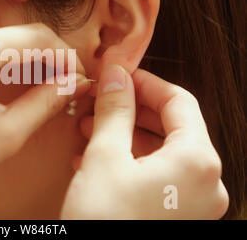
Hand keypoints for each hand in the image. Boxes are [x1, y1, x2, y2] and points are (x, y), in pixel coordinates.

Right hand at [61, 65, 228, 218]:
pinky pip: (156, 176)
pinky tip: (95, 157)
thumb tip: (116, 74)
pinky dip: (128, 160)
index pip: (178, 101)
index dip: (144, 82)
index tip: (118, 75)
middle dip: (130, 109)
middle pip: (171, 127)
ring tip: (89, 128)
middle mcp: (205, 183)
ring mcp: (193, 204)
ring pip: (160, 152)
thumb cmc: (105, 221)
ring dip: (124, 134)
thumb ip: (114, 109)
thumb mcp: (105, 156)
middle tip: (99, 100)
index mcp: (197, 161)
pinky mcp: (175, 216)